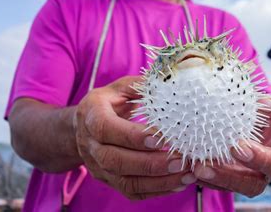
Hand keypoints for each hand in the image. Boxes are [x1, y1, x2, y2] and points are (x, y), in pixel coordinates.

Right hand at [74, 76, 195, 199]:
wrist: (83, 127)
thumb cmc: (109, 103)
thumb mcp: (120, 88)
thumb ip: (141, 85)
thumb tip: (171, 79)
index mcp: (91, 115)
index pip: (106, 128)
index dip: (132, 136)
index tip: (160, 137)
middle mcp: (90, 144)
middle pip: (116, 160)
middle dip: (150, 163)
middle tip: (180, 160)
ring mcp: (98, 166)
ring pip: (125, 181)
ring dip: (158, 181)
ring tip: (187, 175)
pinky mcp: (109, 180)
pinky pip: (132, 191)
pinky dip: (157, 190)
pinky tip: (179, 183)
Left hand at [193, 96, 270, 196]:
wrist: (226, 124)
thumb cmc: (237, 104)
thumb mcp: (240, 95)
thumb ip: (232, 86)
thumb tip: (198, 64)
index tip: (262, 101)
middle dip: (263, 159)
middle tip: (237, 147)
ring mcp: (259, 173)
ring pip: (255, 186)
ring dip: (229, 176)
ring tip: (202, 167)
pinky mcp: (239, 183)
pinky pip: (228, 188)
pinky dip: (209, 179)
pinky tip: (192, 169)